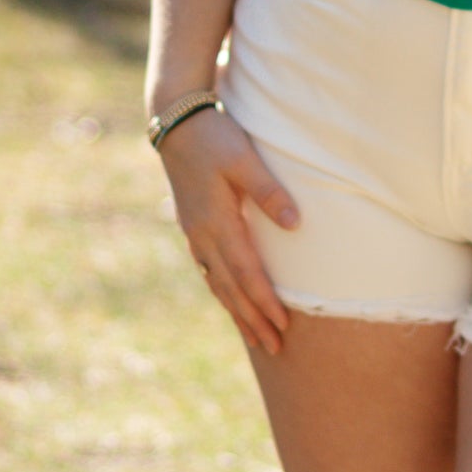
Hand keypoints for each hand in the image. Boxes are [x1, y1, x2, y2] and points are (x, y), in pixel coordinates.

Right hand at [155, 106, 297, 355]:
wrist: (176, 123)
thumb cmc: (215, 138)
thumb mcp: (244, 159)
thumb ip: (269, 191)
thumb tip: (295, 224)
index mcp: (216, 223)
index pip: (246, 273)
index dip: (265, 302)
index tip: (283, 326)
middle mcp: (202, 236)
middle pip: (230, 288)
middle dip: (252, 320)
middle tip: (274, 348)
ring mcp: (194, 234)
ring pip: (217, 283)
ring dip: (237, 312)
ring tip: (255, 337)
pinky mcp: (193, 228)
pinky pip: (209, 271)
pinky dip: (222, 292)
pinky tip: (230, 301)